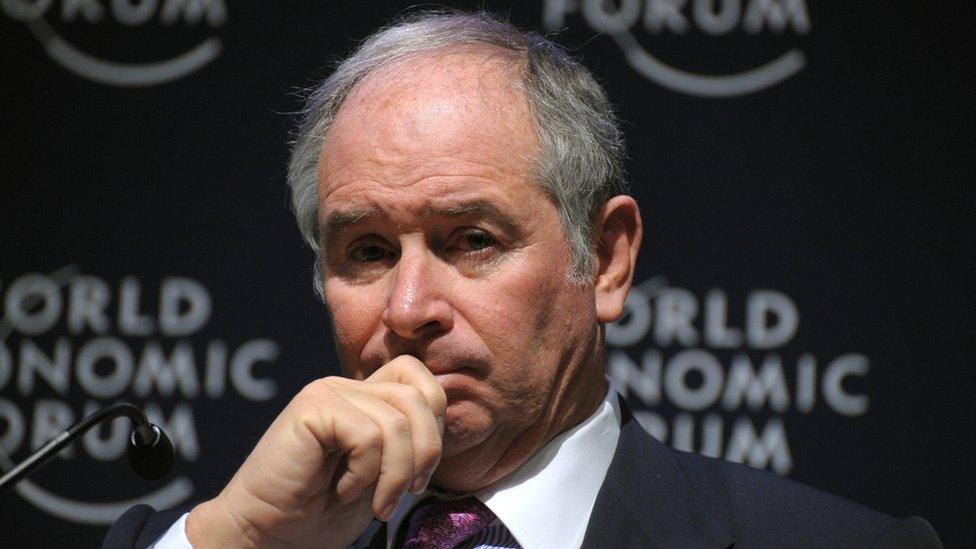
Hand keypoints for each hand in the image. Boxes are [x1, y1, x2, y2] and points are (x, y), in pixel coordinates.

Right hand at [185, 355, 446, 547]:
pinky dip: (365, 474)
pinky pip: (368, 435)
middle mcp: (349, 386)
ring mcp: (329, 392)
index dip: (436, 427)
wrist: (267, 535)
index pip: (424, 383)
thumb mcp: (383, 473)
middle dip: (425, 453)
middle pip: (420, 398)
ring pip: (397, 422)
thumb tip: (445, 420)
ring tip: (373, 501)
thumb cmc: (322, 511)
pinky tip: (343, 490)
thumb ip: (408, 441)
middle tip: (402, 495)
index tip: (418, 477)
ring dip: (394, 475)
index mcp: (367, 397)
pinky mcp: (312, 407)